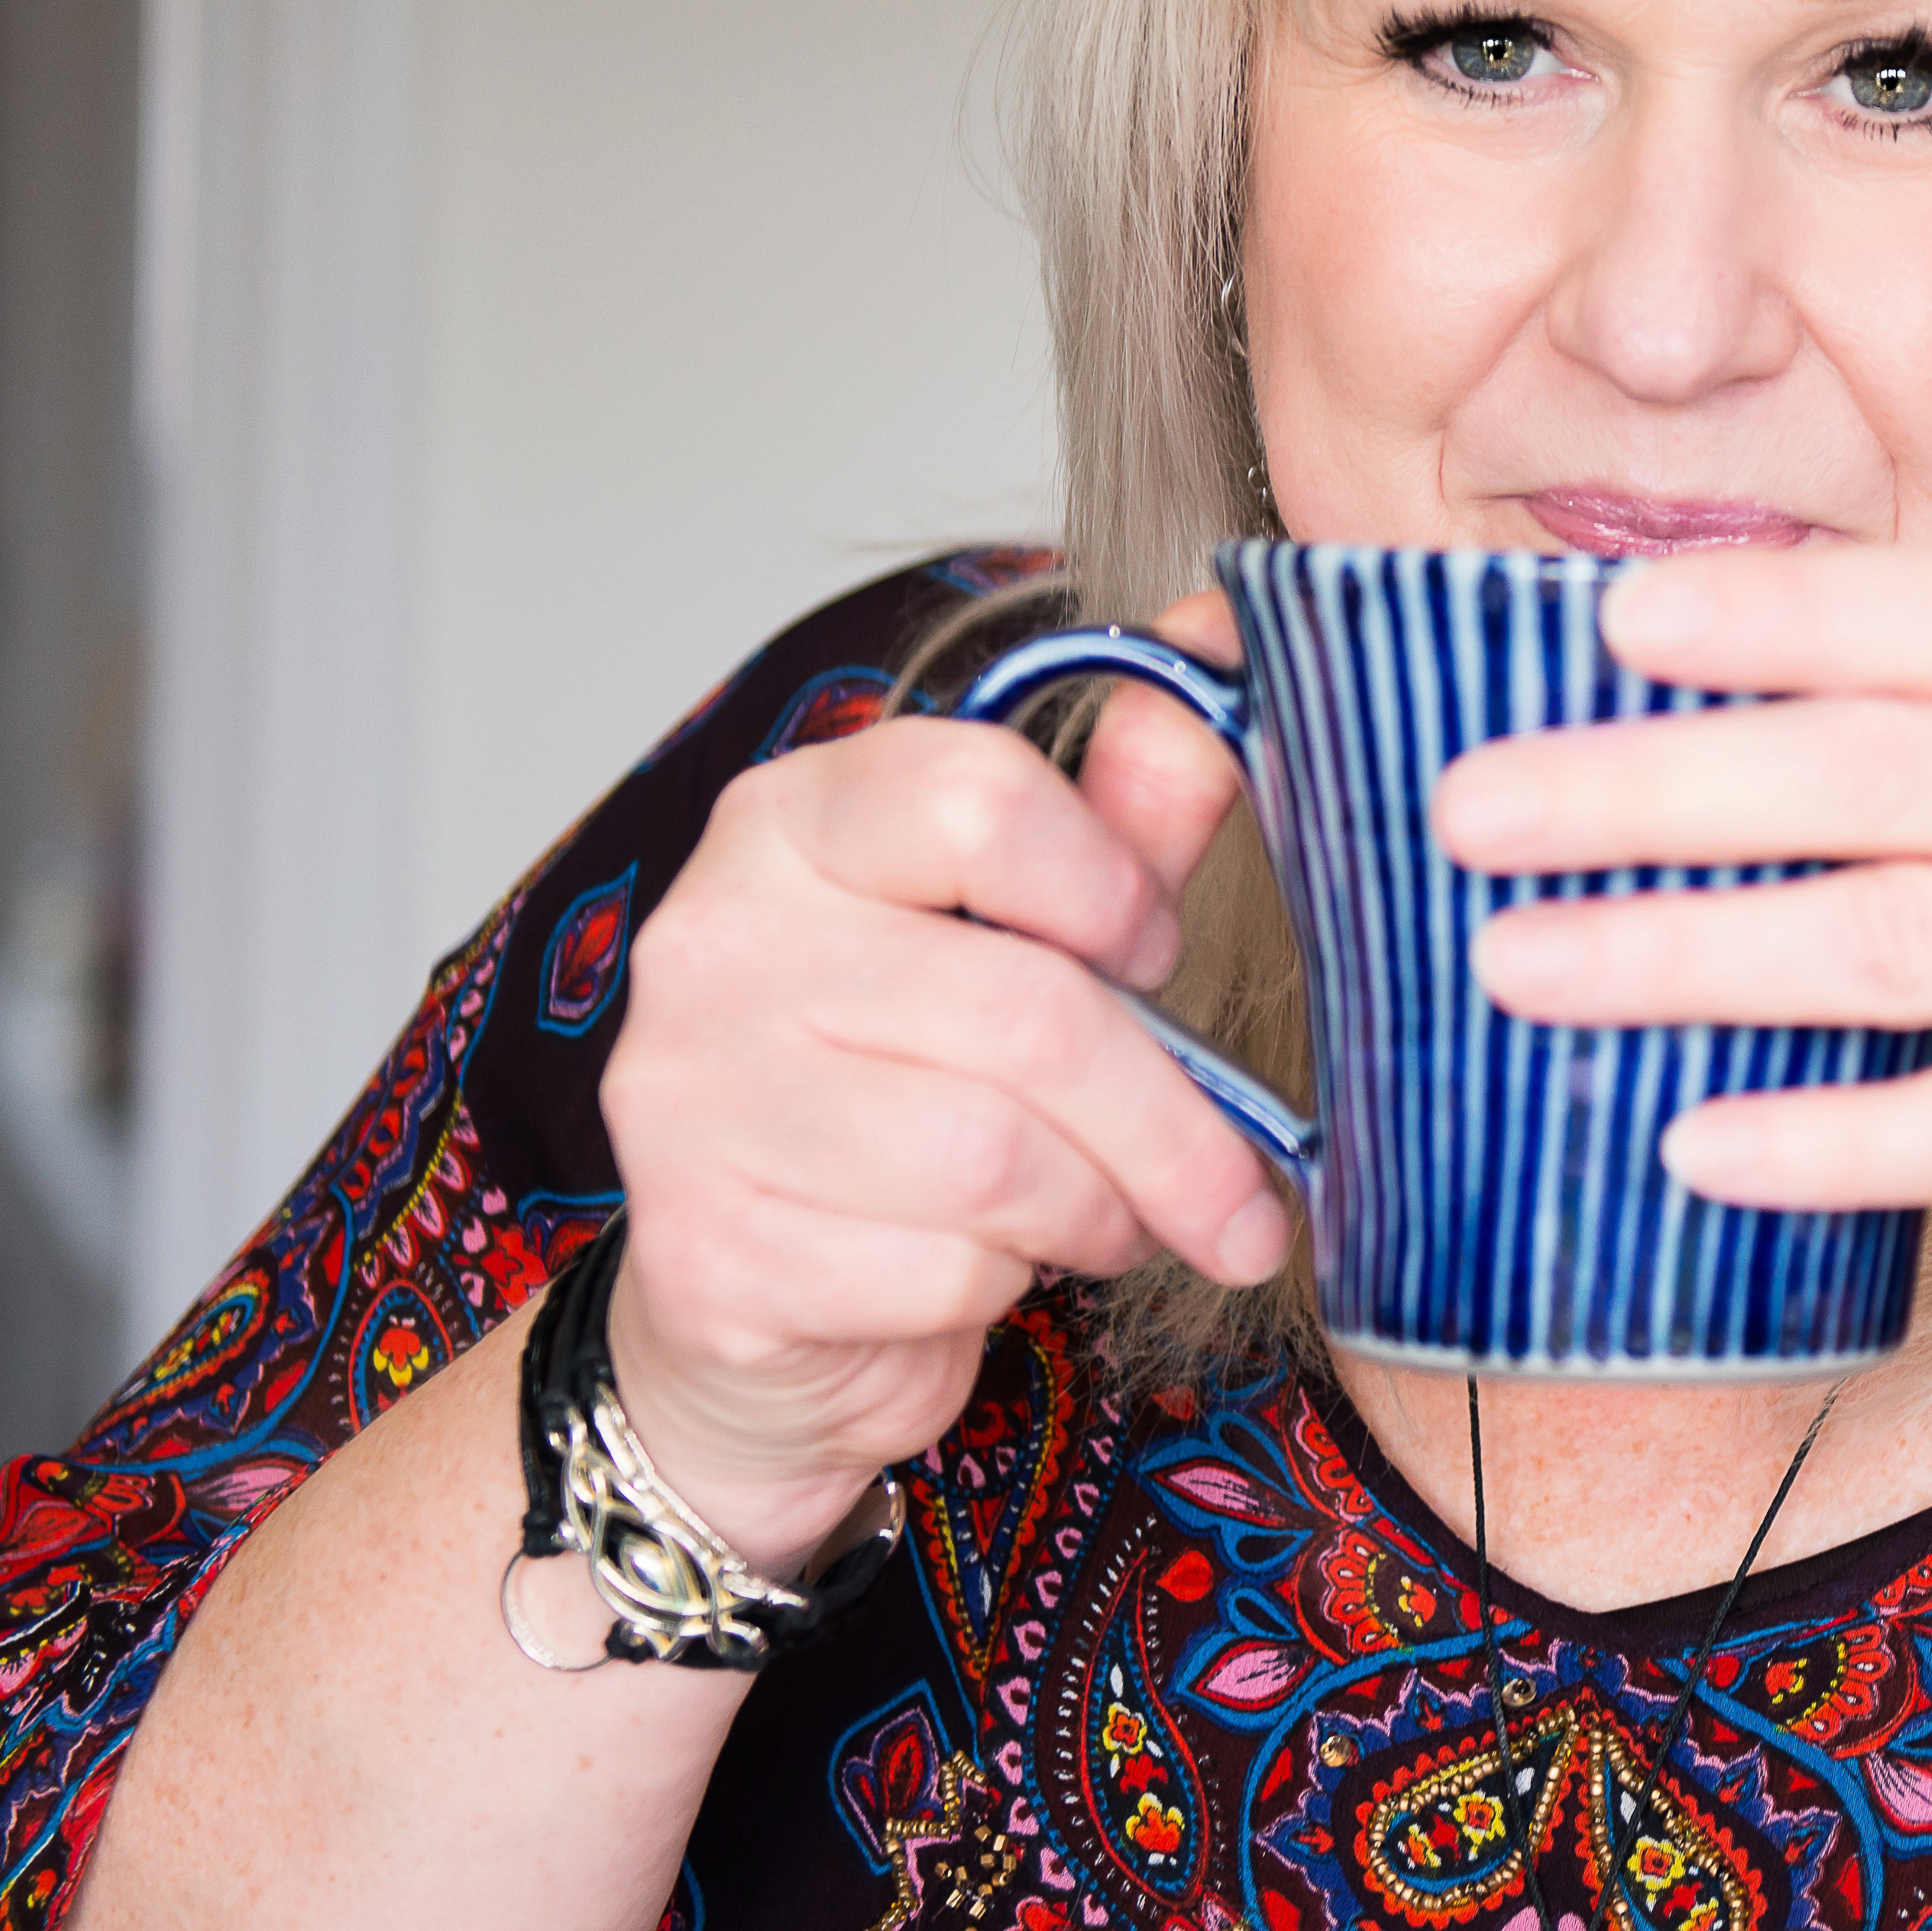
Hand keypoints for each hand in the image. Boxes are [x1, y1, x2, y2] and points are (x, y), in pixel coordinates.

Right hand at [592, 593, 1282, 1567]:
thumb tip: (1225, 632)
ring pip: (999, 1162)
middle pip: (1031, 1015)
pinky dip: (1004, 1290)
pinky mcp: (711, 1258)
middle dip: (1173, 1124)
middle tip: (1238, 1187)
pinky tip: (981, 1268)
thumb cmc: (906, 1084)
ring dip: (1095, 1211)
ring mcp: (693, 1102)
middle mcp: (717, 941)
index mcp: (792, 822)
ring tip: (1097, 1215)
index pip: (978, 798)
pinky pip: (942, 1276)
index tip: (1156, 950)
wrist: (760, 1301)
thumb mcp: (1021, 928)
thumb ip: (1120, 811)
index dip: (1112, 888)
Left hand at [1444, 550, 1931, 1303]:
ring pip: (1891, 934)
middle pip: (1863, 764)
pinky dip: (1830, 1135)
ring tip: (1519, 970)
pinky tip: (1699, 1145)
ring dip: (1685, 953)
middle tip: (1464, 807)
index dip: (1763, 606)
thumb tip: (1809, 696)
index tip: (1596, 618)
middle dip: (1644, 784)